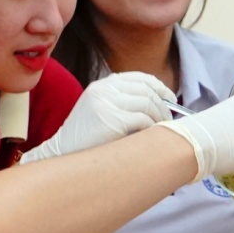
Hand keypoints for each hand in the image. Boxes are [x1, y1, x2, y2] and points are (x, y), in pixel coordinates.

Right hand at [20, 72, 173, 163]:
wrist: (63, 154)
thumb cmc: (86, 139)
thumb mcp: (102, 111)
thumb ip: (123, 102)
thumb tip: (159, 104)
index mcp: (103, 85)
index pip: (140, 78)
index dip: (159, 87)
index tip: (170, 99)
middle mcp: (105, 89)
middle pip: (147, 90)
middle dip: (163, 105)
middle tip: (170, 120)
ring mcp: (107, 102)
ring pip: (148, 104)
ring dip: (160, 118)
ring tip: (161, 130)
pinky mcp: (112, 119)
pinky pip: (143, 119)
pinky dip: (151, 127)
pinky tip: (150, 136)